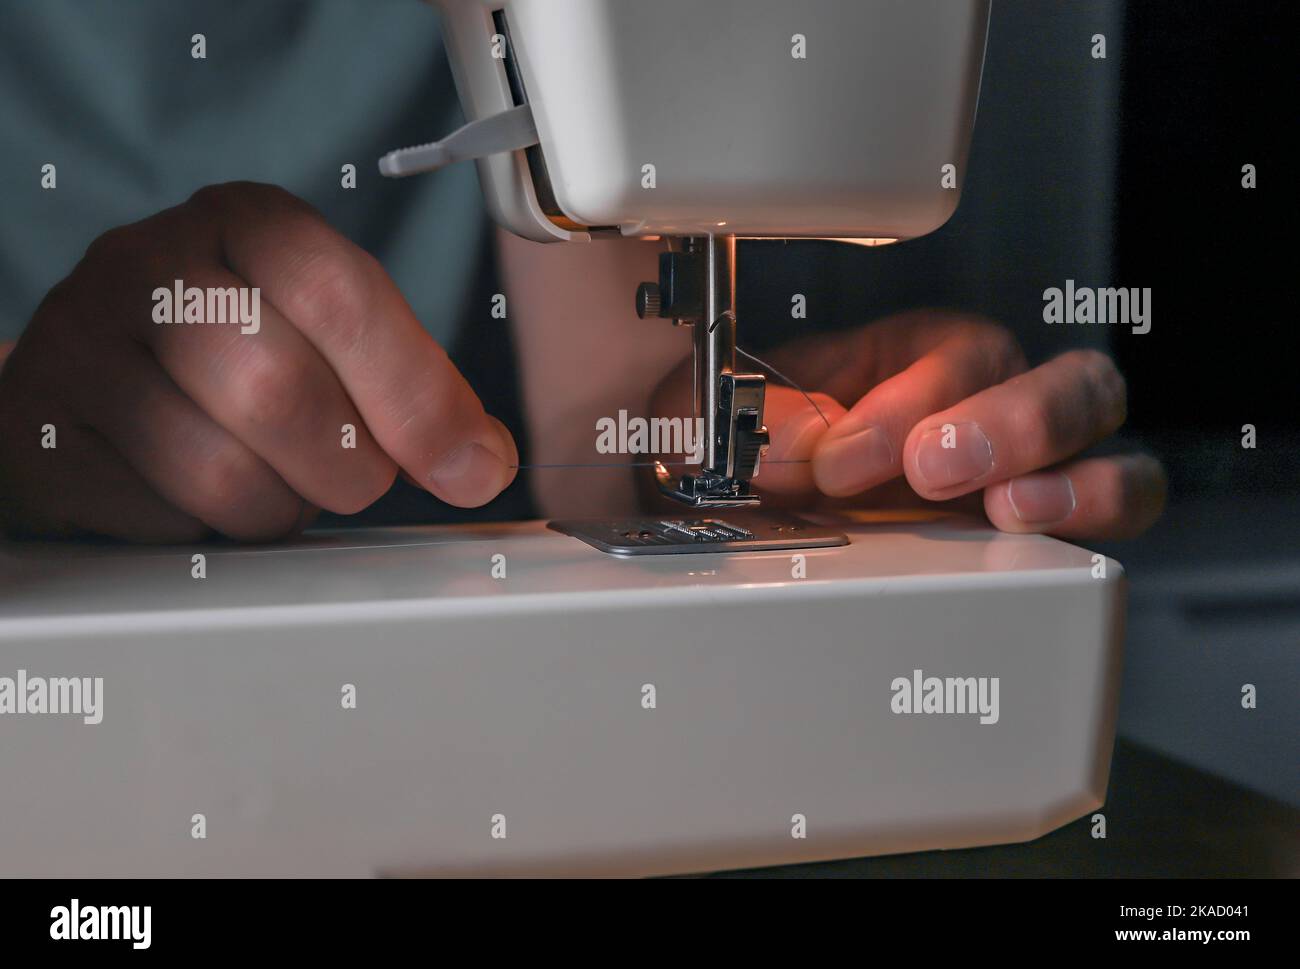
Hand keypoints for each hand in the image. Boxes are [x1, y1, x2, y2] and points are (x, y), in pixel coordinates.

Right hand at [0, 182, 516, 541]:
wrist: (89, 382)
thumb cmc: (229, 359)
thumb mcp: (328, 339)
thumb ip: (411, 387)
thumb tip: (479, 460)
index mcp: (244, 223)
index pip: (342, 294)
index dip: (418, 395)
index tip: (470, 467)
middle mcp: (150, 265)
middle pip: (278, 388)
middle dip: (348, 467)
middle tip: (355, 478)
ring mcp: (79, 345)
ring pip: (221, 471)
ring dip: (280, 507)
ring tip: (276, 482)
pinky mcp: (39, 433)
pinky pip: (162, 519)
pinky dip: (210, 532)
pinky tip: (202, 497)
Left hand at [654, 311, 1164, 539]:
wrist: (791, 508)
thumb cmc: (785, 449)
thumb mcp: (747, 418)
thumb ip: (758, 416)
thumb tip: (793, 440)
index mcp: (927, 353)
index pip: (950, 355)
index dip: (899, 406)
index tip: (840, 458)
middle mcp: (998, 395)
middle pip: (1054, 376)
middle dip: (999, 423)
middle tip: (931, 468)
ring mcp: (1040, 457)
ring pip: (1101, 430)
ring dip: (1065, 469)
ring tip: (1005, 507)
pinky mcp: (1059, 518)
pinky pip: (1121, 498)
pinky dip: (1093, 511)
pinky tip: (1034, 531)